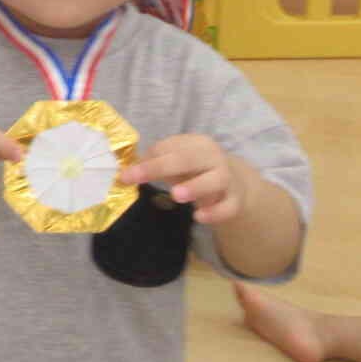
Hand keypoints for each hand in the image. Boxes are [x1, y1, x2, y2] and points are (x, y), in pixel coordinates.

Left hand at [131, 133, 246, 223]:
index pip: (171, 148)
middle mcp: (214, 158)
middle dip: (159, 168)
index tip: (125, 174)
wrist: (235, 184)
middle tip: (136, 178)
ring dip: (195, 186)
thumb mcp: (178, 163)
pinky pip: (228, 207)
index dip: (147, 159)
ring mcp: (227, 179)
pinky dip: (215, 212)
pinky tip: (199, 217)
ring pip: (216, 180)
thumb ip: (156, 164)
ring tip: (176, 195)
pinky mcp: (235, 201)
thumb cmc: (197, 171)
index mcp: (198, 144)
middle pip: (188, 159)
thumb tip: (128, 170)